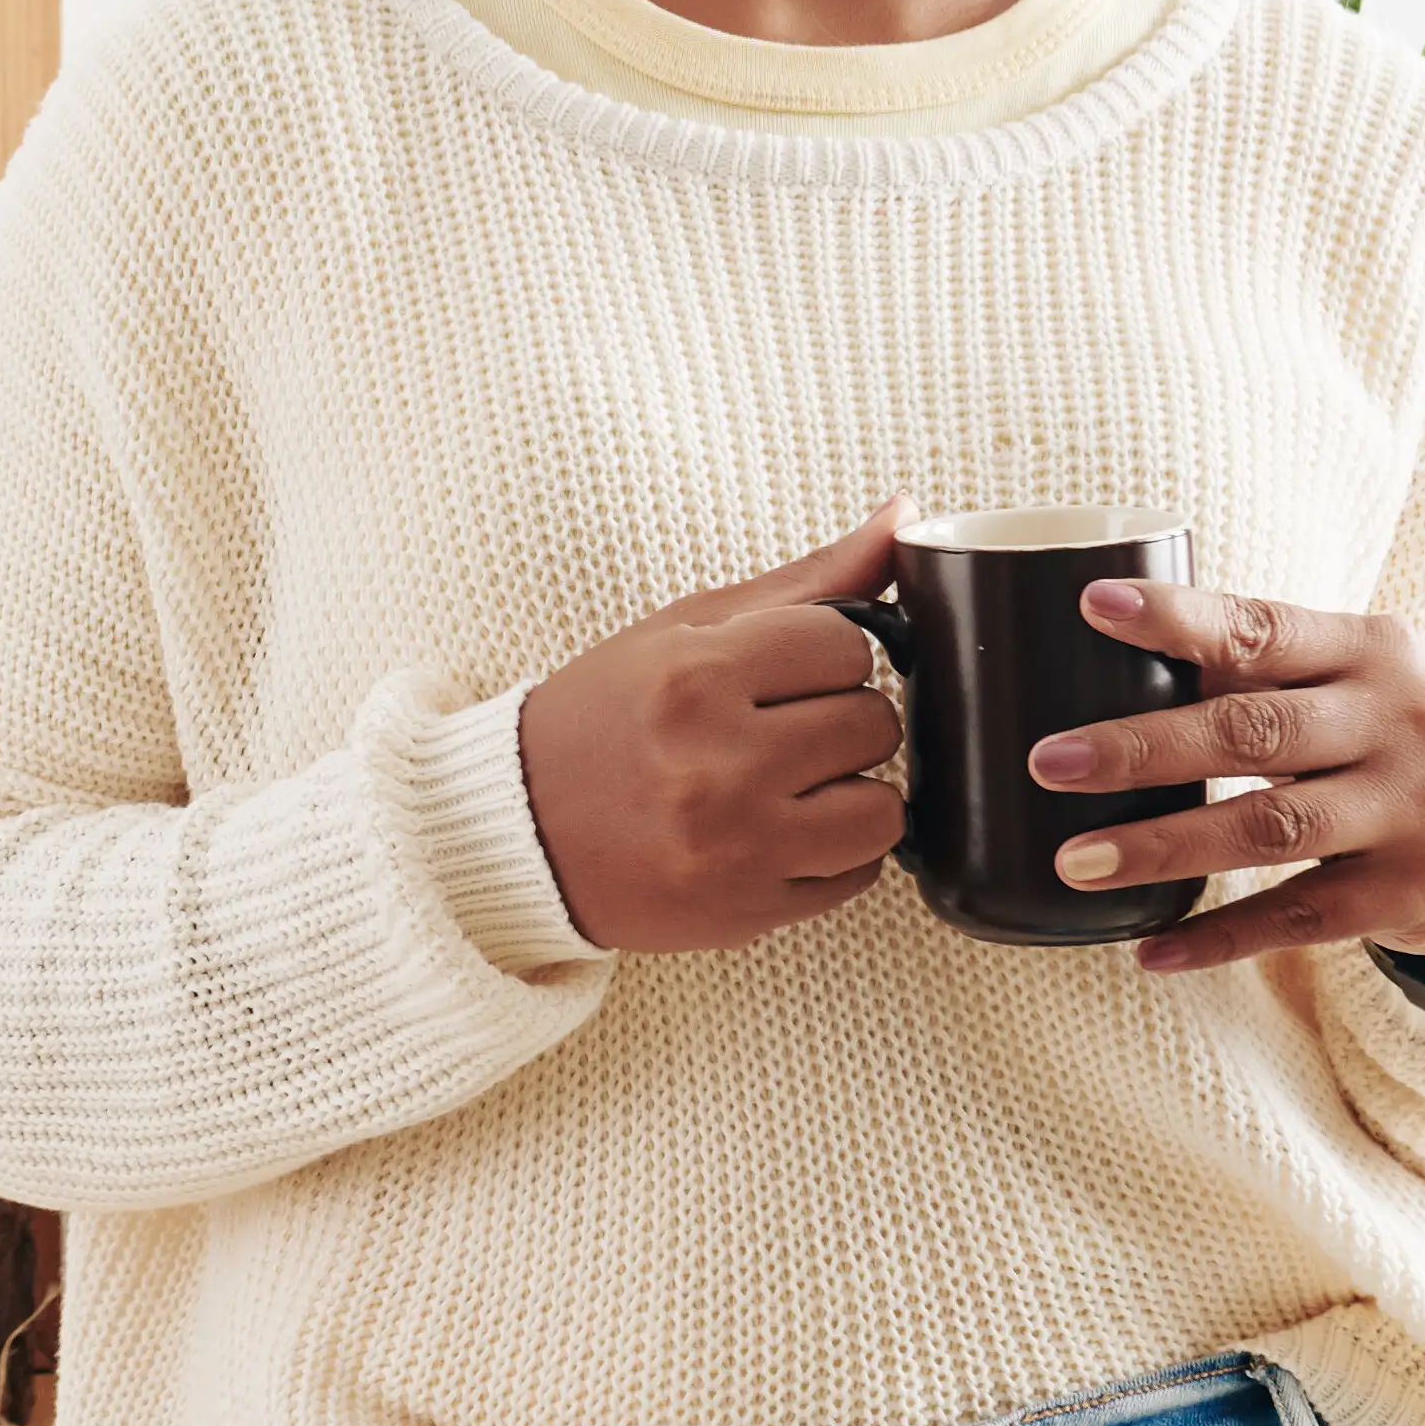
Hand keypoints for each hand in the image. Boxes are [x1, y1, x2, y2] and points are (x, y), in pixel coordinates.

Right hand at [511, 513, 911, 953]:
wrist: (515, 831)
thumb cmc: (603, 720)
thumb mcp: (684, 630)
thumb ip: (809, 580)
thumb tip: (909, 514)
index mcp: (694, 677)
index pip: (849, 646)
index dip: (823, 656)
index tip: (779, 673)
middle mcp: (716, 764)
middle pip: (873, 724)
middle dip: (837, 720)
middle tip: (775, 729)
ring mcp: (736, 847)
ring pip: (883, 808)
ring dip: (848, 793)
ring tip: (786, 785)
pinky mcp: (750, 911)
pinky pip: (859, 874)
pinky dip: (831, 853)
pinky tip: (773, 832)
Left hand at [1034, 575, 1424, 978]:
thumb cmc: (1380, 741)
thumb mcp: (1344, 686)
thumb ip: (1254, 676)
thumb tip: (1102, 664)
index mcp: (1373, 651)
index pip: (1264, 627)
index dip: (1180, 618)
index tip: (1094, 607)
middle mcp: (1403, 722)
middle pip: (1254, 733)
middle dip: (1144, 748)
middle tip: (1050, 762)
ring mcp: (1415, 810)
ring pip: (1268, 828)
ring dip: (1162, 847)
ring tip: (1075, 861)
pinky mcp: (1413, 891)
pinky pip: (1296, 918)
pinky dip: (1218, 936)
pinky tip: (1148, 950)